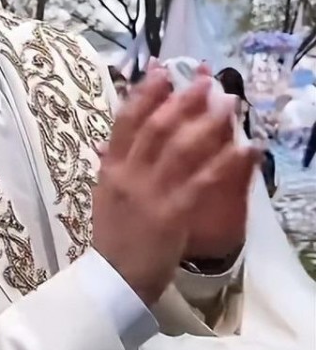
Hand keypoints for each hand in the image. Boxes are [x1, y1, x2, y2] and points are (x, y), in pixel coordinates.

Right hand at [92, 72, 259, 304]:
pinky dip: (226, 163)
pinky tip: (245, 149)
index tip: (163, 70)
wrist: (113, 280)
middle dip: (183, 100)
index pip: (126, 120)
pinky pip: (203, 181)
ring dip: (208, 123)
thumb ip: (112, 163)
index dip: (145, 92)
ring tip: (230, 104)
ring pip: (182, 148)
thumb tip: (111, 138)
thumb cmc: (113, 236)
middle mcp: (130, 173)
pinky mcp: (173, 213)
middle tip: (206, 81)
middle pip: (158, 127)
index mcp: (111, 167)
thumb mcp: (105, 193)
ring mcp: (151, 193)